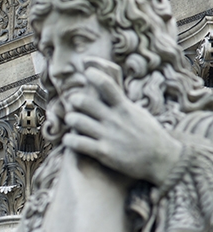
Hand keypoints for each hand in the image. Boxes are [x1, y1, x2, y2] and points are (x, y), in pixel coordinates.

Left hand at [62, 66, 182, 185]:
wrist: (161, 160)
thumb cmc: (147, 134)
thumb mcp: (137, 113)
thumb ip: (121, 102)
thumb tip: (107, 87)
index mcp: (124, 108)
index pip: (107, 85)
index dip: (94, 76)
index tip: (87, 72)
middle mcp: (114, 120)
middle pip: (85, 102)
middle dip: (74, 99)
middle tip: (73, 102)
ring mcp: (108, 136)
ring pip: (77, 121)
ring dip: (70, 118)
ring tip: (72, 119)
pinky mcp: (103, 152)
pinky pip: (77, 143)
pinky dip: (69, 139)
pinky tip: (70, 139)